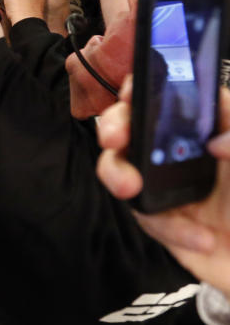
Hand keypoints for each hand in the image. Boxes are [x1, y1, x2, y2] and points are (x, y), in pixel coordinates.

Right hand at [97, 77, 229, 297]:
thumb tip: (212, 143)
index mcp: (208, 129)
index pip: (171, 95)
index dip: (144, 87)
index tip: (131, 92)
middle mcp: (182, 151)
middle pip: (133, 124)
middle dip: (115, 125)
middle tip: (113, 138)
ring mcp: (167, 184)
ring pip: (121, 166)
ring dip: (116, 173)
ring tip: (129, 188)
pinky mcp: (162, 219)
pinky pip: (146, 216)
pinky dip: (169, 228)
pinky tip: (201, 237)